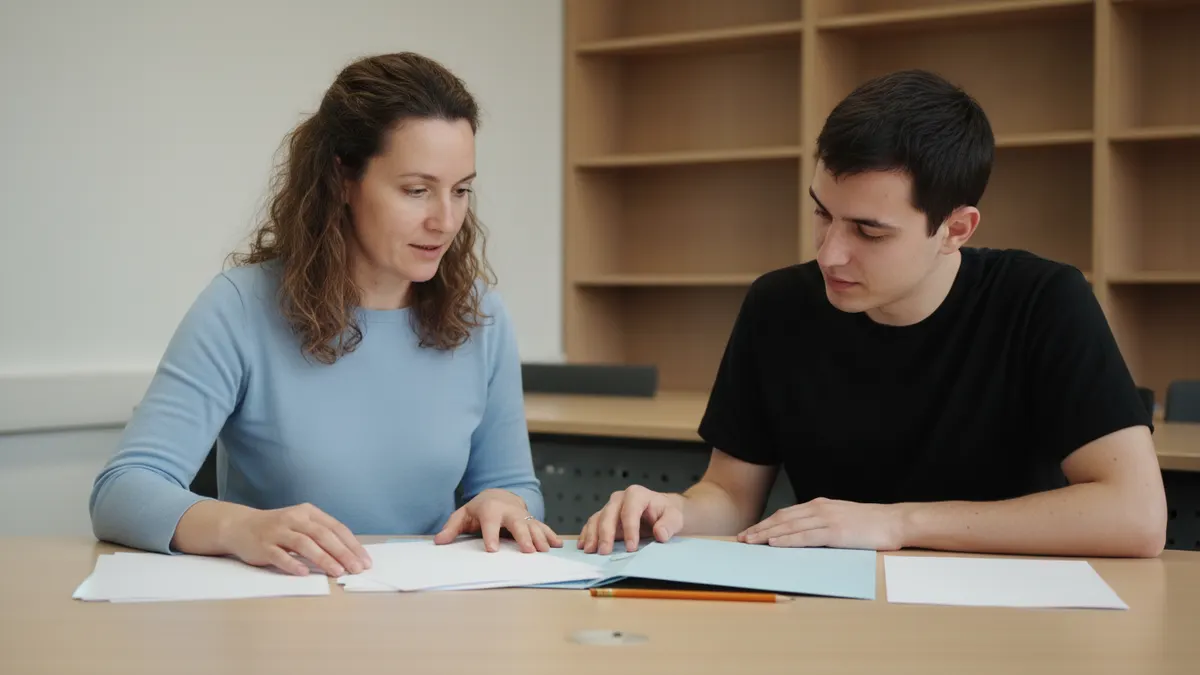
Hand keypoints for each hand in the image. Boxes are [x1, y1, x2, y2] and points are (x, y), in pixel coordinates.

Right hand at [222, 502, 371, 576]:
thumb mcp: (301, 524)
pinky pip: (279, 555)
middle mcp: (295, 519)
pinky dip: (292, 564)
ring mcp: (278, 531)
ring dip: (323, 558)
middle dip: (343, 553)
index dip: (352, 544)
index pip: (336, 528)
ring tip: (337, 571)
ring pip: (304, 544)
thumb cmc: (278, 528)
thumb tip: (349, 555)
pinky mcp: (263, 545)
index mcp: (308, 513)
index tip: (364, 561)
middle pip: (323, 535)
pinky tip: (304, 573)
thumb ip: (321, 535)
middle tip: (356, 568)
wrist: (240, 526)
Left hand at [434, 489, 561, 552]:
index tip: (492, 550)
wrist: (498, 495)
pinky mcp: (531, 520)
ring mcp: (522, 515)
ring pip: (532, 525)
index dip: (490, 536)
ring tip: (545, 551)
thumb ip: (451, 527)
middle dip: (523, 536)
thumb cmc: (478, 509)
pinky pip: (543, 527)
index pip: (490, 523)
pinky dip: (551, 535)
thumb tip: (438, 541)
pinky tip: (558, 545)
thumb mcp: (462, 515)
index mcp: (490, 510)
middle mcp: (509, 511)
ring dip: (540, 537)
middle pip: (517, 523)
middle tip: (528, 551)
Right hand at [578, 484, 683, 553]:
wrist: (661, 512)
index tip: (631, 548)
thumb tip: (660, 534)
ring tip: (589, 551)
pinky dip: (587, 534)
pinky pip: (592, 524)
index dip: (630, 530)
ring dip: (592, 535)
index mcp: (636, 495)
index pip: (630, 511)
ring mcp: (610, 507)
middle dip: (605, 534)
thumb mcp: (674, 517)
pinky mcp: (604, 517)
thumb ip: (669, 525)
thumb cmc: (667, 513)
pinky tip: (583, 545)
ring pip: (597, 519)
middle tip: (604, 552)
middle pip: (608, 514)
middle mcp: (620, 498)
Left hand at [738, 497, 905, 549]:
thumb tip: (803, 533)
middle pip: (782, 519)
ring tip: (750, 542)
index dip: (766, 523)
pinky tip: (774, 544)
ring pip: (789, 527)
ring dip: (767, 535)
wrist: (895, 522)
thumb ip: (822, 522)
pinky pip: (805, 537)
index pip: (786, 514)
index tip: (750, 531)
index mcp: (820, 505)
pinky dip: (787, 540)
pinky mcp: (835, 533)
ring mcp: (826, 520)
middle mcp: (819, 509)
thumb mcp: (841, 517)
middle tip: (741, 538)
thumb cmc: (870, 524)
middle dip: (759, 529)